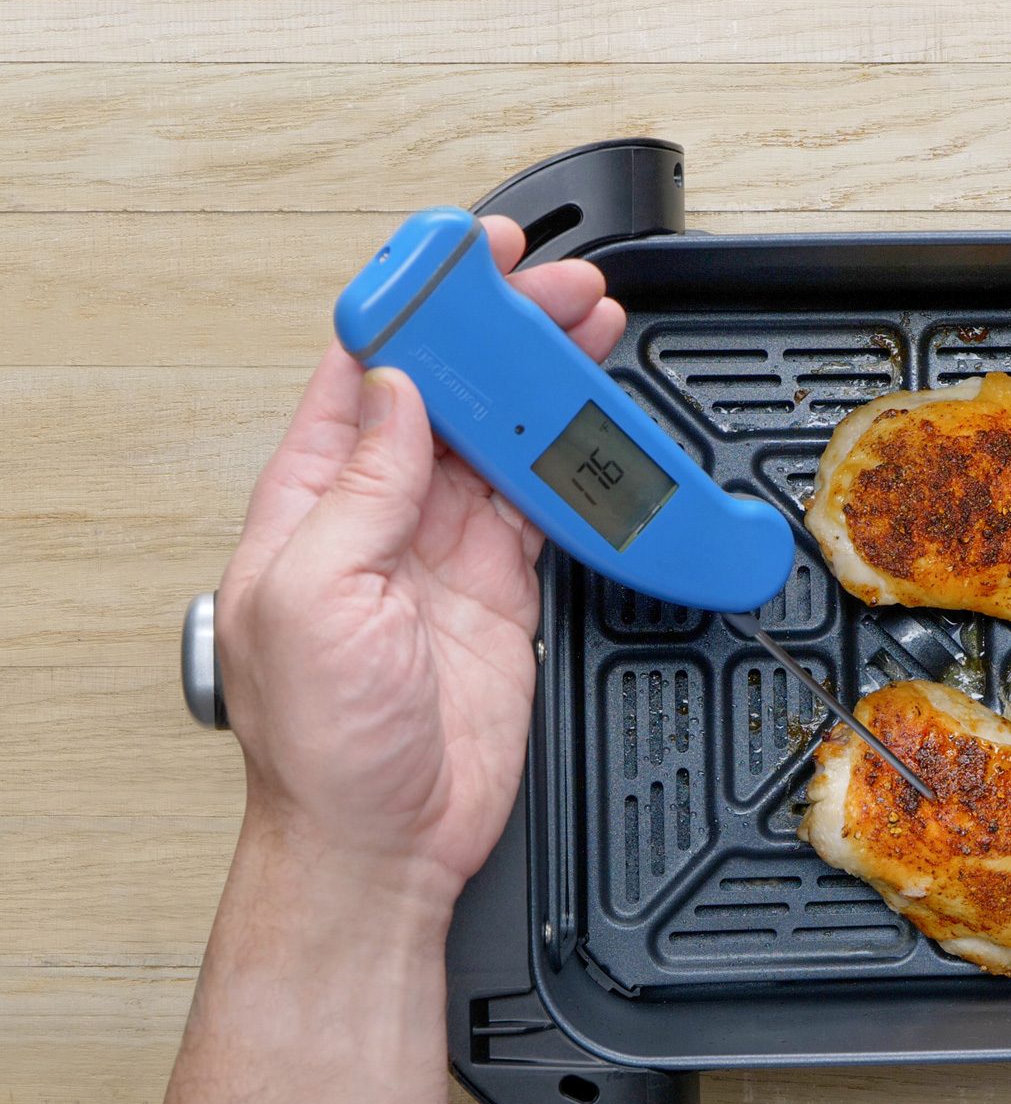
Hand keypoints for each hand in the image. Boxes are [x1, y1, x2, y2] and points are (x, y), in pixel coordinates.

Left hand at [215, 215, 625, 902]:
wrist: (382, 842)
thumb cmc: (319, 745)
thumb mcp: (312, 598)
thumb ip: (357, 487)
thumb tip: (395, 393)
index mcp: (311, 499)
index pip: (362, 372)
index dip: (414, 306)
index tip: (461, 261)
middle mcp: (380, 512)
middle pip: (452, 392)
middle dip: (504, 331)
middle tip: (559, 288)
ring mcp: (447, 548)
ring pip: (508, 438)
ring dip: (550, 384)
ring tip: (595, 331)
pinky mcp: (503, 587)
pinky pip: (549, 506)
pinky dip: (583, 465)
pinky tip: (606, 428)